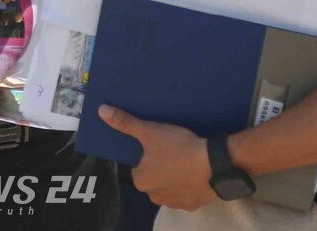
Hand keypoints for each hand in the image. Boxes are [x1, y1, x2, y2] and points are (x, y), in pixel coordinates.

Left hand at [99, 105, 216, 211]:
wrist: (215, 164)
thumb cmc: (178, 148)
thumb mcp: (150, 131)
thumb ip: (125, 123)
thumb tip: (101, 111)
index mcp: (141, 181)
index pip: (138, 166)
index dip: (148, 154)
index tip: (159, 145)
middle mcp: (154, 196)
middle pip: (154, 177)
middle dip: (161, 166)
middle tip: (174, 151)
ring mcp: (175, 203)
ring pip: (169, 186)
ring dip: (174, 176)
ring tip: (186, 159)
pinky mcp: (193, 205)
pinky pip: (186, 193)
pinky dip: (189, 184)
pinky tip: (196, 172)